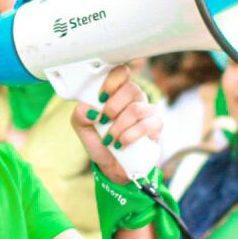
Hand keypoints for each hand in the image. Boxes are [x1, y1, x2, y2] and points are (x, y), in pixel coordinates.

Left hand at [72, 67, 162, 184]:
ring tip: (110, 139)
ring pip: (136, 109)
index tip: (100, 97)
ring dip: (118, 126)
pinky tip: (121, 144)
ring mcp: (147, 111)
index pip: (121, 72)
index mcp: (117, 92)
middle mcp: (134, 98)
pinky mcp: (156, 126)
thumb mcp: (82, 127)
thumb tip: (90, 108)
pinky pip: (146, 125)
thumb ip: (81, 114)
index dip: (112, 81)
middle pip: (131, 89)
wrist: (112, 165)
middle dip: (112, 107)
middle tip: (103, 121)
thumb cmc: (100, 141)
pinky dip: (130, 136)